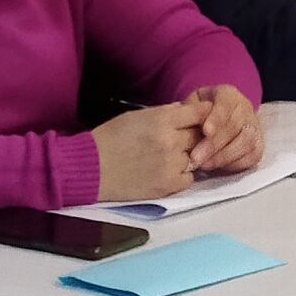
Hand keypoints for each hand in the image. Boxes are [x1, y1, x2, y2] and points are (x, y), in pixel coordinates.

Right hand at [88, 101, 205, 203]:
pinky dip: (183, 175)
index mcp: (162, 119)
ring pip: (197, 157)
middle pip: (200, 135)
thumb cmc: (110, 138)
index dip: (204, 114)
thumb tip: (183, 110)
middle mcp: (171, 140)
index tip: (204, 117)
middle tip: (186, 138)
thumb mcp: (136, 116)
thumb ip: (163, 113)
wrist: (92, 168)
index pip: (199, 113)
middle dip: (196, 136)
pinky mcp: (168, 185)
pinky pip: (190, 178)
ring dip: (189, 156)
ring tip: (172, 157)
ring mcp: (171, 164)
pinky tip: (169, 171)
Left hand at [177, 85, 263, 175]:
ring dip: (224, 157)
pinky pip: (253, 156)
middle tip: (196, 157)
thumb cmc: (197, 113)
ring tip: (204, 165)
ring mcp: (254, 126)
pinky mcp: (258, 145)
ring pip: (246, 142)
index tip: (205, 131)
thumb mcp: (190, 106)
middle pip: (235, 126)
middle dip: (215, 144)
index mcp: (228, 94)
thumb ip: (191, 114)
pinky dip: (235, 164)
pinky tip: (218, 168)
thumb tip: (189, 127)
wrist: (210, 121)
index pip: (226, 104)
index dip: (217, 118)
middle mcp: (245, 108)